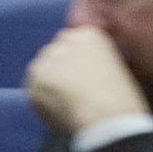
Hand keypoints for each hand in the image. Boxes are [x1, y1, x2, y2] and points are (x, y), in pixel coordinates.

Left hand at [25, 25, 149, 133]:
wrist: (108, 117)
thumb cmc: (120, 101)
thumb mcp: (113, 69)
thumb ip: (91, 62)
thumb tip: (73, 74)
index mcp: (90, 34)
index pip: (70, 41)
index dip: (74, 63)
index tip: (80, 79)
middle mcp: (68, 39)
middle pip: (53, 52)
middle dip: (58, 70)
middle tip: (69, 93)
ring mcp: (50, 57)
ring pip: (40, 70)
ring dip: (48, 85)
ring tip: (65, 105)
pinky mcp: (38, 77)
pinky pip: (33, 91)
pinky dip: (41, 103)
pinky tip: (58, 112)